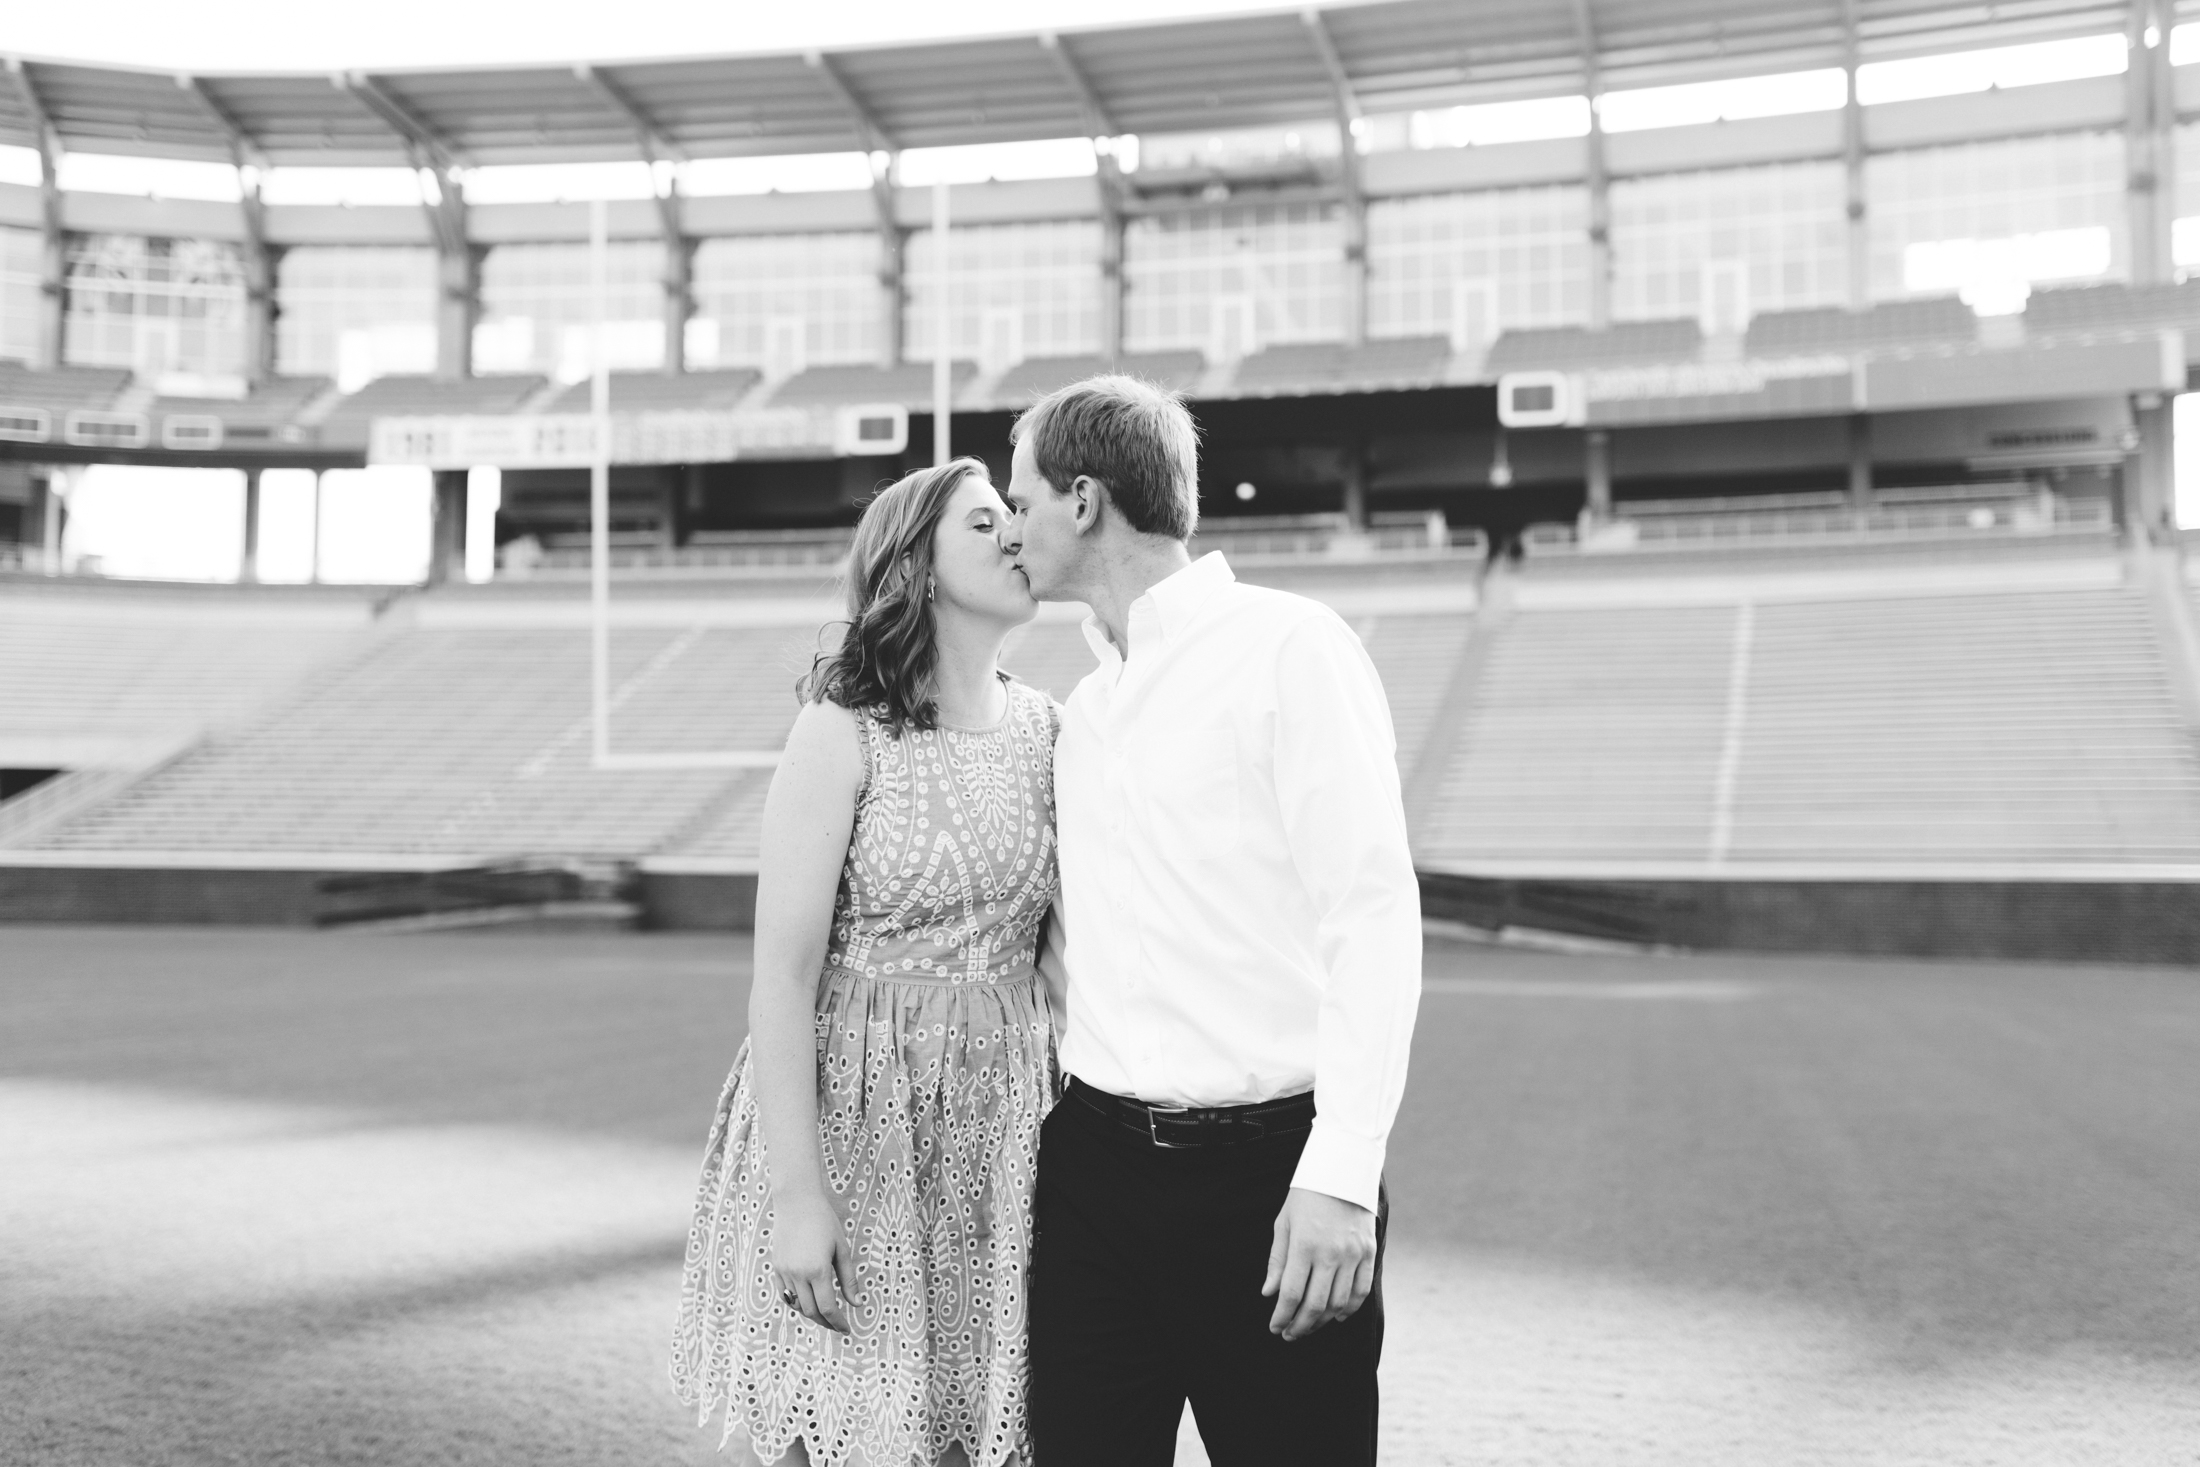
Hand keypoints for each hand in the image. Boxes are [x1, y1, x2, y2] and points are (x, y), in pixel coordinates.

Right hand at [771, 1188, 856, 1332]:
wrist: (797, 1201)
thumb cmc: (825, 1222)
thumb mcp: (842, 1249)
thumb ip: (849, 1279)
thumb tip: (857, 1304)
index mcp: (818, 1270)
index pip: (828, 1308)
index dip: (838, 1322)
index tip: (847, 1330)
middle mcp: (798, 1274)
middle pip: (811, 1312)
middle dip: (825, 1322)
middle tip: (838, 1324)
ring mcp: (784, 1272)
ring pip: (796, 1305)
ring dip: (811, 1313)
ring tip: (824, 1313)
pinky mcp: (776, 1267)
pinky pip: (784, 1294)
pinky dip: (795, 1303)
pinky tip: (807, 1302)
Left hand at [1261, 1187, 1376, 1341]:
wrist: (1342, 1170)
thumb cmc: (1306, 1196)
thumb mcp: (1284, 1223)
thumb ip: (1277, 1261)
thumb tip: (1269, 1293)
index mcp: (1304, 1245)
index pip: (1291, 1294)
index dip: (1282, 1317)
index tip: (1274, 1328)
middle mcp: (1330, 1253)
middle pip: (1315, 1305)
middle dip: (1300, 1326)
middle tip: (1290, 1335)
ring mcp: (1353, 1254)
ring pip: (1339, 1303)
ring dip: (1322, 1321)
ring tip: (1309, 1326)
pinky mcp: (1369, 1252)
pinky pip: (1361, 1290)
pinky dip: (1350, 1308)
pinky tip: (1337, 1316)